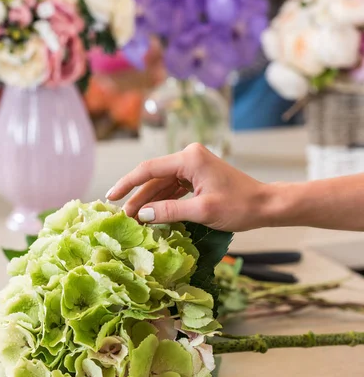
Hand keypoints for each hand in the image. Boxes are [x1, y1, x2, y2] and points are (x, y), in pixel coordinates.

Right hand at [105, 143, 273, 231]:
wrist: (265, 205)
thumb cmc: (239, 207)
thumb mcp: (202, 212)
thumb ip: (170, 211)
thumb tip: (143, 214)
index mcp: (189, 158)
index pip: (148, 169)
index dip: (127, 184)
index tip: (110, 197)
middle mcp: (189, 157)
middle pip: (154, 177)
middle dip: (138, 197)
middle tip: (123, 217)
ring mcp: (194, 166)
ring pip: (163, 184)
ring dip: (150, 201)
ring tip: (135, 220)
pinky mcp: (199, 176)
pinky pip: (174, 188)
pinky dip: (164, 201)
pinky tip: (153, 215)